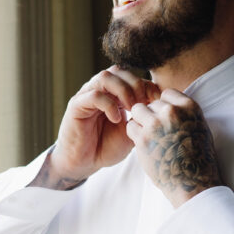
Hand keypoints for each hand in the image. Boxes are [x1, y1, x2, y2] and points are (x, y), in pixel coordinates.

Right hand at [30, 67, 160, 188]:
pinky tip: (117, 119)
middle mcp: (100, 90)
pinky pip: (93, 95)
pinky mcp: (76, 105)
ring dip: (123, 90)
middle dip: (136, 85)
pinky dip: (109, 104)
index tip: (158, 101)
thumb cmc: (106, 147)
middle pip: (119, 71)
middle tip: (144, 104)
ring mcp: (87, 95)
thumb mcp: (131, 131)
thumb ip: (141, 116)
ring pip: (105, 77)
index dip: (147, 86)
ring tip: (131, 109)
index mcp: (114, 94)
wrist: (84, 163)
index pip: (132, 77)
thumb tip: (156, 104)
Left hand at [126, 88, 222, 206]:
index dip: (163, 106)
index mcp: (189, 107)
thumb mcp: (200, 128)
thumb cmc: (198, 158)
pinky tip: (143, 144)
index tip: (164, 118)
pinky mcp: (143, 139)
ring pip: (137, 110)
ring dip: (140, 121)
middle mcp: (172, 112)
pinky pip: (130, 126)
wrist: (192, 183)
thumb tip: (171, 105)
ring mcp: (156, 125)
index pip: (166, 93)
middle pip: (151, 103)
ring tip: (148, 136)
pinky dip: (134, 134)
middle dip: (151, 115)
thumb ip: (186, 114)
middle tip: (156, 133)